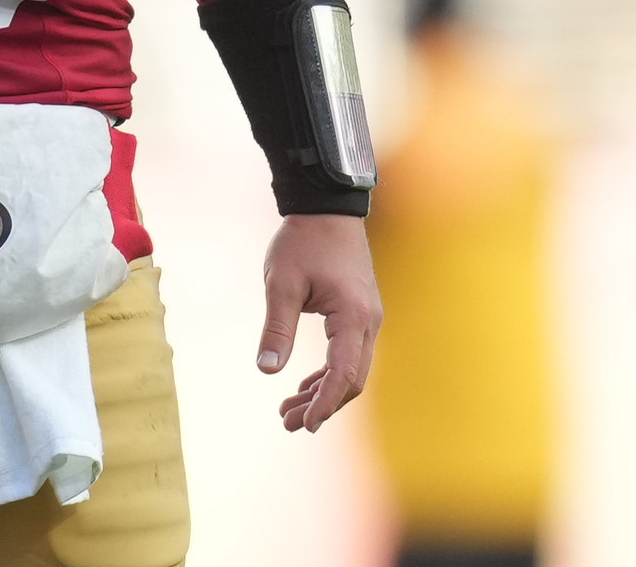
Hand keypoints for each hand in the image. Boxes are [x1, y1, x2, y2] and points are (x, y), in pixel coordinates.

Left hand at [258, 213, 379, 433]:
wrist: (326, 210)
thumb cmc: (302, 242)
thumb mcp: (281, 283)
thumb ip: (277, 328)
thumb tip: (267, 369)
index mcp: (352, 316)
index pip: (343, 373)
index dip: (325, 403)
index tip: (305, 425)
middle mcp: (368, 322)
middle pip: (351, 379)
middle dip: (322, 405)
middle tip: (288, 423)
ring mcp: (368, 318)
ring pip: (351, 369)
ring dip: (323, 392)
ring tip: (288, 411)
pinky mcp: (360, 314)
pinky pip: (349, 354)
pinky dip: (328, 373)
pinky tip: (304, 385)